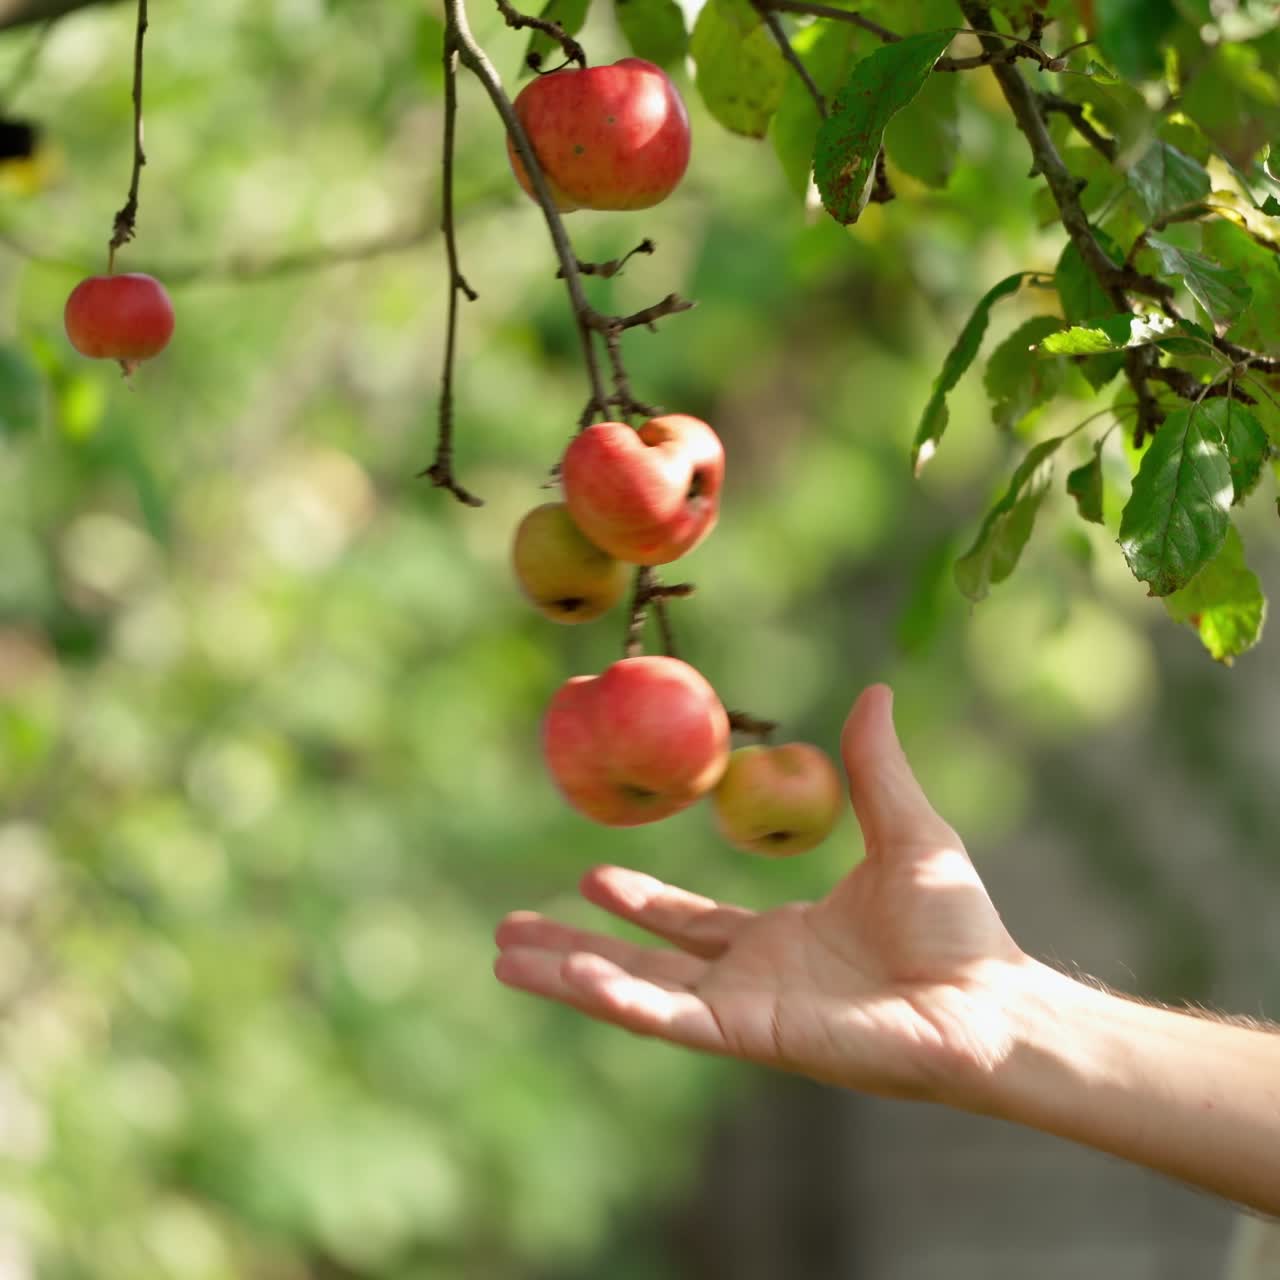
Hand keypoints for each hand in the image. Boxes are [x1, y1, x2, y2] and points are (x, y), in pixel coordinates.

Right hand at [495, 684, 1030, 1104]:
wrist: (992, 1000)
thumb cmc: (960, 925)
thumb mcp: (906, 827)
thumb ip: (873, 767)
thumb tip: (875, 691)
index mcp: (781, 940)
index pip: (690, 926)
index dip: (639, 904)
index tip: (590, 877)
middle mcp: (753, 979)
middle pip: (643, 962)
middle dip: (576, 946)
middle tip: (510, 931)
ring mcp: (746, 1011)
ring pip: (637, 992)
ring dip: (570, 973)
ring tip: (503, 955)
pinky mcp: (751, 1036)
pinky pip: (668, 1017)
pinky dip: (614, 998)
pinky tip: (567, 975)